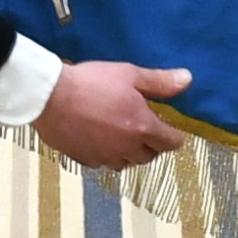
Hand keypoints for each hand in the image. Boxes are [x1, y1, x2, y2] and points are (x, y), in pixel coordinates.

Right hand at [29, 61, 193, 170]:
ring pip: (126, 163)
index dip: (174, 137)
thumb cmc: (91, 82)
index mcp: (142, 128)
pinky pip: (103, 163)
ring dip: (130, 153)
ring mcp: (104, 156)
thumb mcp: (129, 74)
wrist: (49, 96)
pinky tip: (99, 140)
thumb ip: (160, 82)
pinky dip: (106, 155)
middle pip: (149, 156)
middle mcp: (126, 148)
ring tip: (123, 137)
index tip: (172, 131)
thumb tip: (187, 80)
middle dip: (152, 145)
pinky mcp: (84, 159)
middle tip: (146, 130)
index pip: (170, 143)